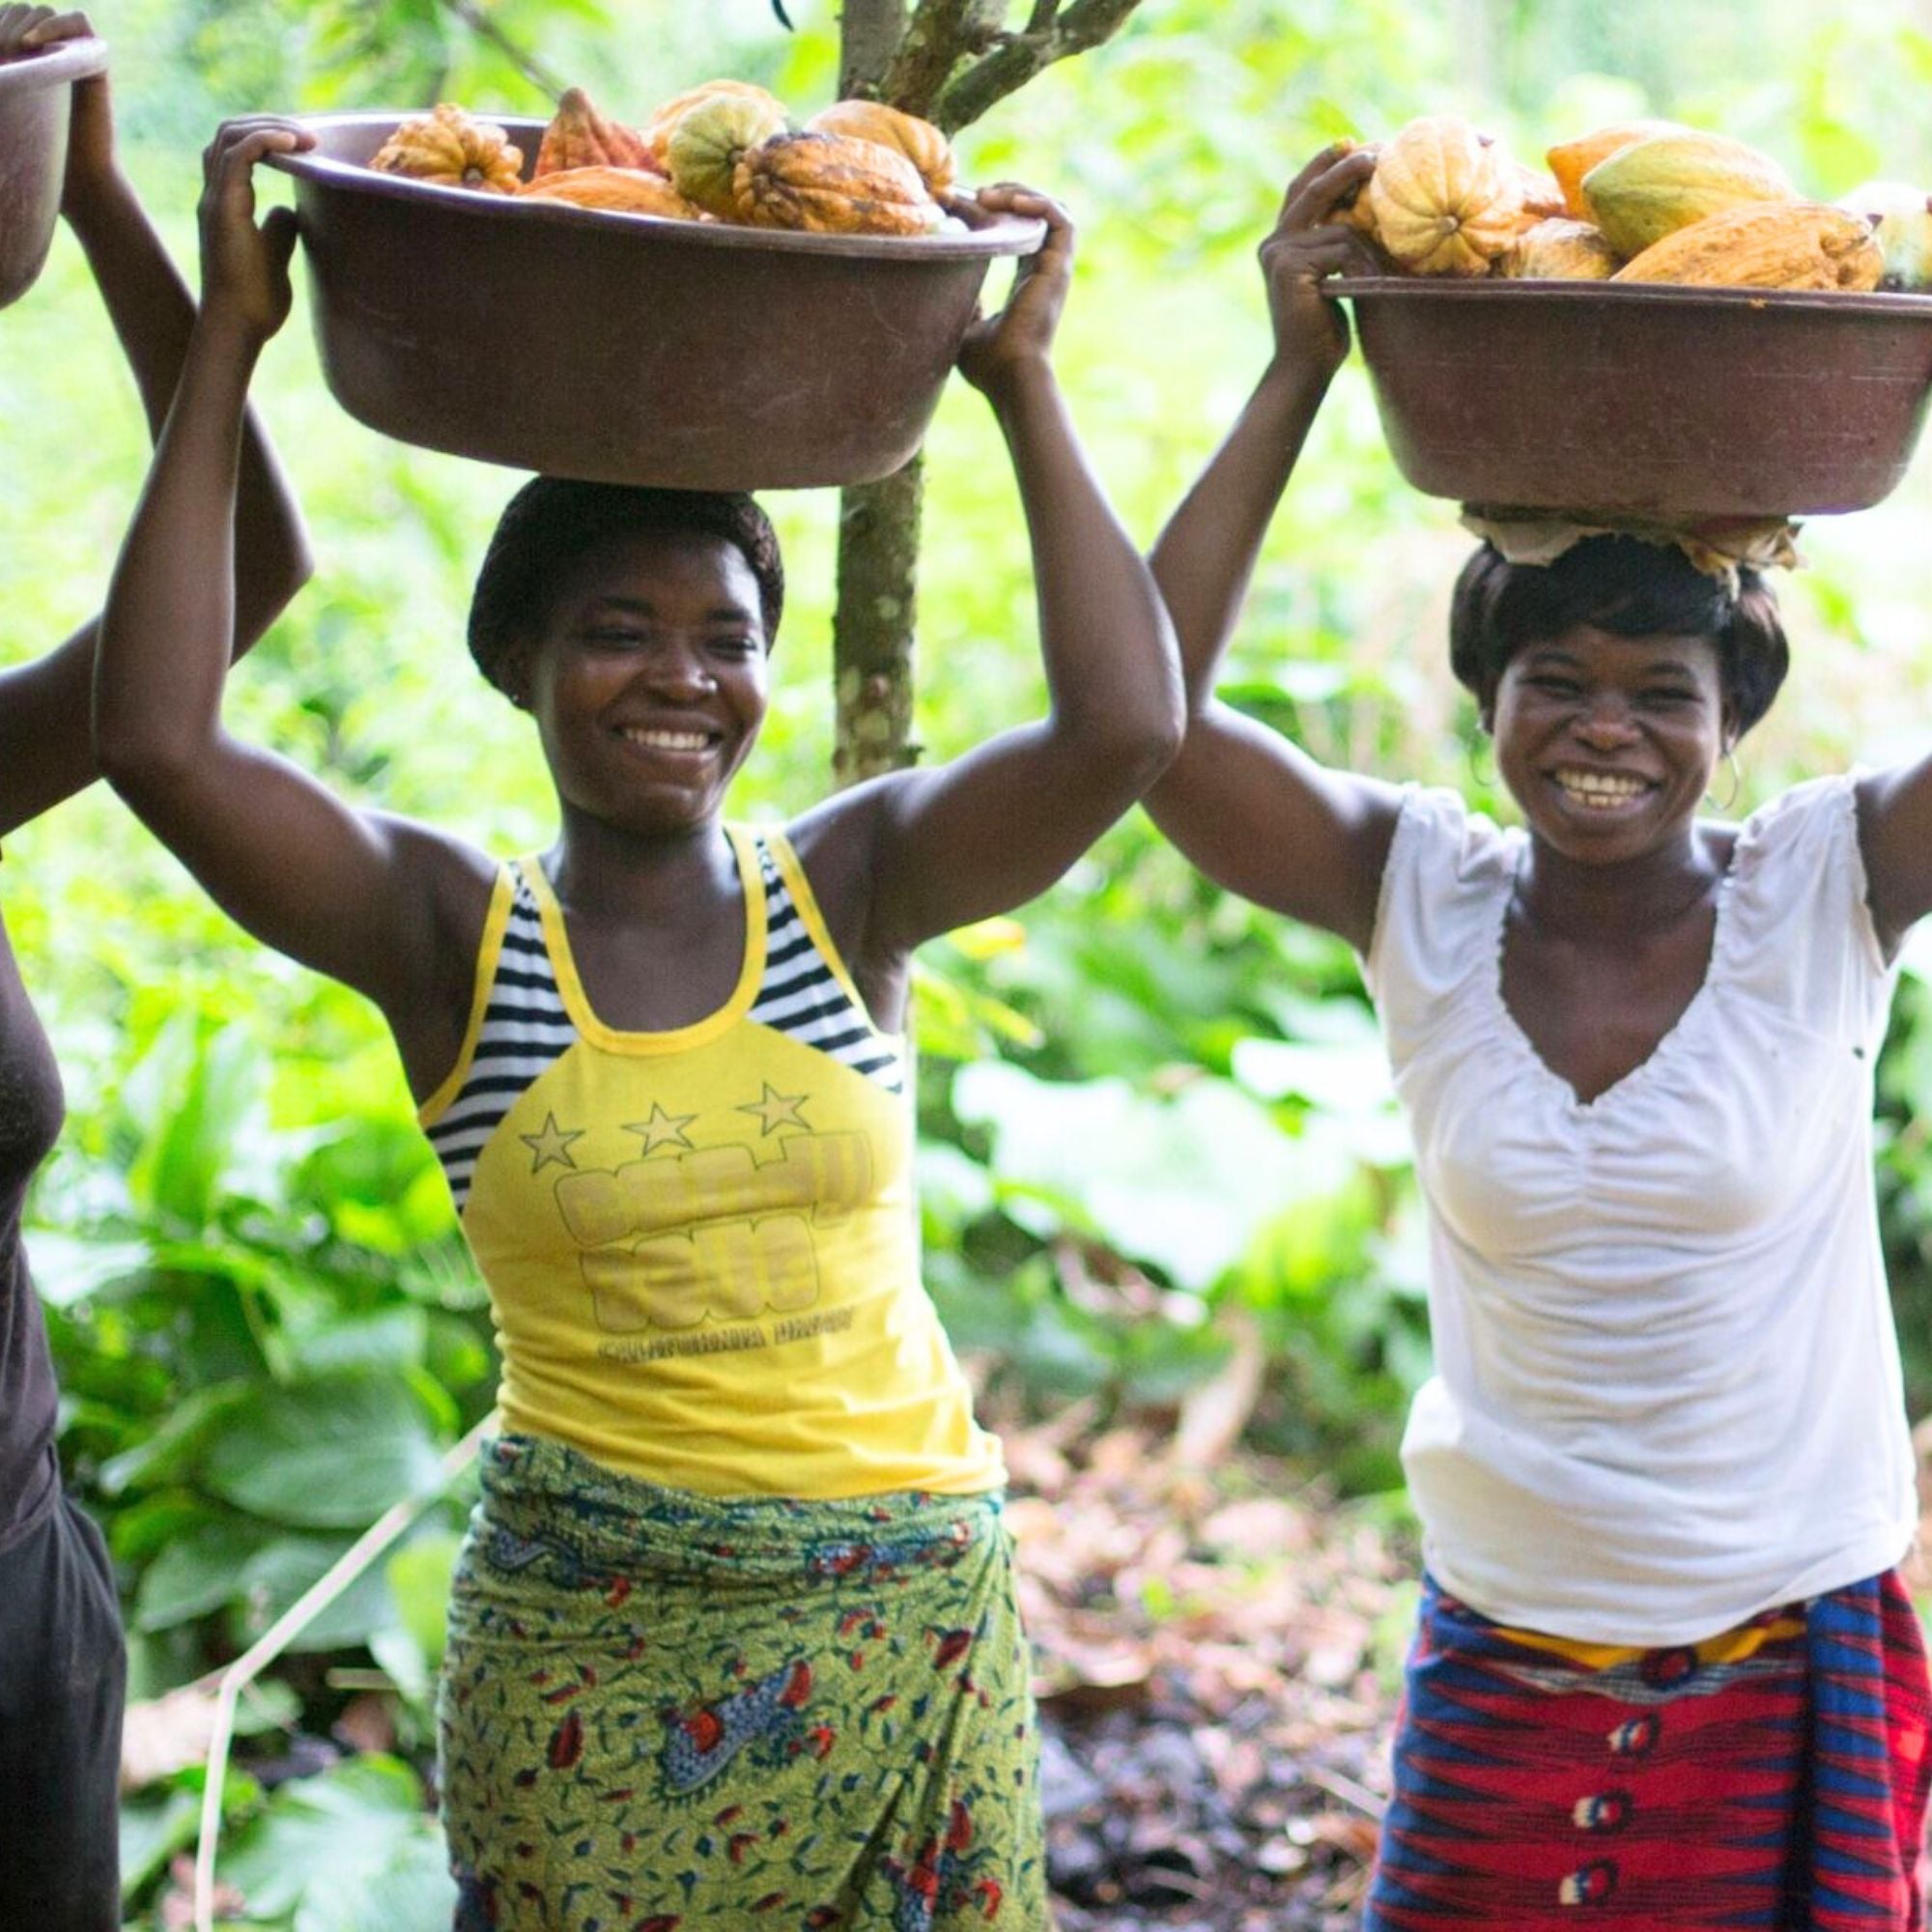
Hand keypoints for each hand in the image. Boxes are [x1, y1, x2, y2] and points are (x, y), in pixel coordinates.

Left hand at [0, 7, 113, 218]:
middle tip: (2, 59)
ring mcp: (75, 56)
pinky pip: (81, 21)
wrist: (78, 180)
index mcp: (25, 59)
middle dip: (3, 27)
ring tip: (15, 56)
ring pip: (42, 11)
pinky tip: (33, 46)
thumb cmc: (33, 155)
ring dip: (22, 27)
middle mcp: (50, 53)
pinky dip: (55, 25)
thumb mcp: (2, 106)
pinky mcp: (97, 64)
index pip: (2, 15)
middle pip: (19, 9)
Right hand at [198, 117, 312, 344]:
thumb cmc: (255, 303)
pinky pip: (238, 156)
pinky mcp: (223, 209)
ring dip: (270, 128)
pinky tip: (293, 143)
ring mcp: (215, 200)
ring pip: (229, 136)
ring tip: (307, 137)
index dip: (266, 137)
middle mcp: (214, 196)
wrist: (238, 328)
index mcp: (224, 204)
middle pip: (229, 133)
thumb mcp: (276, 257)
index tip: (304, 144)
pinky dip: (264, 140)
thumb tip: (288, 210)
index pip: (236, 150)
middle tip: (310, 134)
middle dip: (269, 124)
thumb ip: (279, 230)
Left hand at [955, 184, 1071, 402]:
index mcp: (1026, 283)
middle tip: (977, 194)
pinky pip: (1061, 221)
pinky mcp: (1060, 269)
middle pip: (1037, 216)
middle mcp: (1045, 272)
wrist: (1009, 377)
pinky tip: (1011, 202)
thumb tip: (949, 280)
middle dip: (1009, 196)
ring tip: (990, 195)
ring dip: (1022, 195)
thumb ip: (963, 300)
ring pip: (1051, 211)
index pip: (1021, 233)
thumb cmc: (987, 364)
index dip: (999, 213)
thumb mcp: (965, 324)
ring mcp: (1055, 269)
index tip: (967, 204)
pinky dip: (1040, 204)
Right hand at [1258, 142, 1382, 377]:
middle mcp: (1273, 243)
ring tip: (1388, 264)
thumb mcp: (1332, 279)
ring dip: (1369, 245)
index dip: (1326, 164)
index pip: (1302, 190)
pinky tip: (1369, 284)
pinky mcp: (1289, 268)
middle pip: (1312, 190)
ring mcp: (1278, 254)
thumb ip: (1336, 248)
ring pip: (1338, 226)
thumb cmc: (1323, 332)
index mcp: (1280, 243)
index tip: (1354, 145)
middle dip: (1344, 167)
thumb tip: (1369, 214)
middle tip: (1375, 153)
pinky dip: (1362, 265)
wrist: (1302, 370)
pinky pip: (1340, 249)